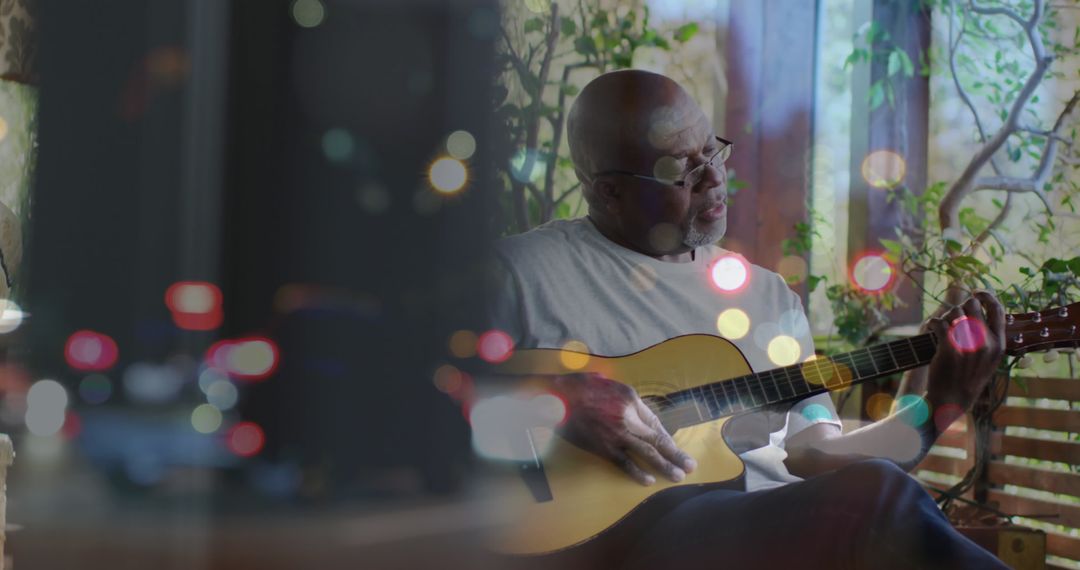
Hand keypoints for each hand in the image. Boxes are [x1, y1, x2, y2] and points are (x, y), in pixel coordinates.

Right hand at [552, 372, 695, 485]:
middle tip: (690, 466)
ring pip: (647, 453)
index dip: (666, 436)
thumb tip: (633, 408)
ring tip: (678, 475)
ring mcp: (617, 434)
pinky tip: (648, 481)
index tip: (674, 445)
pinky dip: (637, 473)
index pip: (654, 421)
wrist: (555, 398)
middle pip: (657, 439)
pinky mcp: (603, 447)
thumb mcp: (607, 382)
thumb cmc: (578, 386)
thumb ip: (623, 396)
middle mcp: (629, 417)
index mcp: (631, 398)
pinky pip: (624, 463)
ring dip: (665, 466)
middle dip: (676, 454)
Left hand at [924, 291, 1005, 409]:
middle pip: (972, 305)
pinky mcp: (948, 348)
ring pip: (954, 312)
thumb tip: (980, 305)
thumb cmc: (968, 376)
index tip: (977, 292)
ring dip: (946, 316)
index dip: (987, 296)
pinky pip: (938, 322)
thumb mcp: (988, 358)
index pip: (998, 309)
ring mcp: (967, 345)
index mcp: (999, 344)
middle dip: (960, 307)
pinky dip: (933, 323)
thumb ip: (989, 335)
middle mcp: (986, 343)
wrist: (952, 399)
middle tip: (953, 318)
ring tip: (943, 328)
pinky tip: (932, 328)